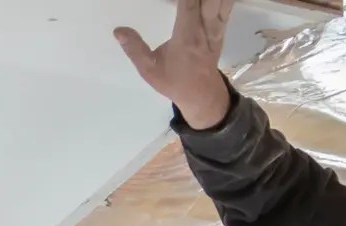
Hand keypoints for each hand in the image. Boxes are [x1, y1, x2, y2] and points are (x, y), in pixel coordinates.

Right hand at [115, 0, 236, 130]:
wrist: (202, 96)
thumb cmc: (175, 82)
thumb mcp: (150, 70)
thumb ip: (135, 49)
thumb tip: (118, 31)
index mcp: (187, 36)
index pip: (188, 3)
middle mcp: (205, 28)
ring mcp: (217, 27)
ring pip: (223, 0)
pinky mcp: (221, 28)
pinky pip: (227, 6)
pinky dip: (221, 0)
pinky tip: (207, 1)